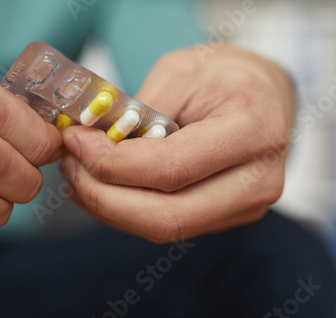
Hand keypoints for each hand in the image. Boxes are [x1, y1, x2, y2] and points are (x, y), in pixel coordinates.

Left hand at [61, 44, 293, 242]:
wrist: (264, 94)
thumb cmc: (224, 75)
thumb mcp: (179, 71)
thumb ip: (138, 111)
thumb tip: (92, 145)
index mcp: (253, 131)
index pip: (171, 168)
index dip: (112, 163)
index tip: (75, 143)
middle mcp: (256, 181)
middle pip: (166, 216)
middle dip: (104, 197)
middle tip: (70, 168)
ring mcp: (244, 206)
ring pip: (163, 227)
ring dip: (110, 208)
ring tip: (78, 177)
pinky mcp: (226, 215)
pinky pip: (168, 224)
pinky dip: (127, 211)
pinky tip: (101, 189)